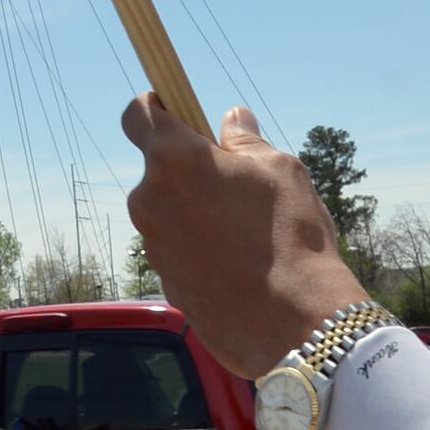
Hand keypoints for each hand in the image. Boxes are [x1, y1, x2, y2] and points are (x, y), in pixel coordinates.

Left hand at [121, 96, 368, 378]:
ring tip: (245, 229)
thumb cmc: (289, 236)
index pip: (137, 115)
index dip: (154, 106)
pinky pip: (178, 250)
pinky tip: (239, 262)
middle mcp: (150, 201)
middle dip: (188, 169)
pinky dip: (199, 248)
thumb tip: (232, 120)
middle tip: (234, 182)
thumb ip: (246, 142)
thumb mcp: (280, 170)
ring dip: (195, 211)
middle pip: (159, 170)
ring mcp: (153, 246)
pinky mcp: (164, 282)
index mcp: (174, 160)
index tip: (173, 108)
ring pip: (169, 212)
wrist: (293, 323)